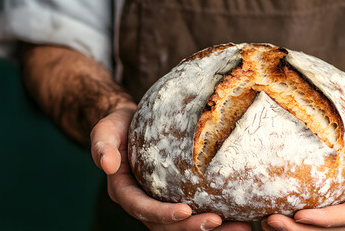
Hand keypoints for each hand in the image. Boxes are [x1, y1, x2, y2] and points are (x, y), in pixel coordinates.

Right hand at [90, 104, 250, 230]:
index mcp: (124, 192)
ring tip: (241, 227)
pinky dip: (217, 219)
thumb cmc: (119, 125)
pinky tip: (242, 216)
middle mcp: (142, 204)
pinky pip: (195, 214)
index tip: (185, 211)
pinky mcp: (175, 199)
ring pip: (183, 226)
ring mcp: (160, 204)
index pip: (141, 208)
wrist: (130, 124)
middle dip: (192, 228)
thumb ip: (102, 146)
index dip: (162, 214)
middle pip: (165, 225)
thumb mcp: (105, 130)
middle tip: (219, 222)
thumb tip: (107, 165)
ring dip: (209, 230)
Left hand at [262, 104, 344, 230]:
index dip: (327, 220)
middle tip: (271, 221)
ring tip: (265, 220)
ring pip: (321, 226)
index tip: (300, 216)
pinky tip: (270, 208)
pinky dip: (295, 215)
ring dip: (294, 228)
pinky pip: (316, 211)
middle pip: (332, 228)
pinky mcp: (336, 196)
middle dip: (302, 230)